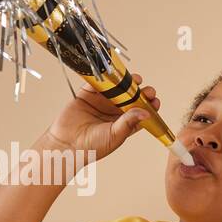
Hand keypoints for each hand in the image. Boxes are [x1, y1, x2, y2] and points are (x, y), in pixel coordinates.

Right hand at [41, 72, 157, 172]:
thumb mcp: (115, 135)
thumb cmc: (93, 147)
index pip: (141, 112)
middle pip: (131, 98)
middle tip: (147, 90)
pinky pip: (97, 83)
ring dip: (127, 83)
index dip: (149, 106)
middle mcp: (115, 112)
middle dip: (141, 93)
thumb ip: (129, 122)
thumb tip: (146, 113)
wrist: (67, 145)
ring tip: (136, 80)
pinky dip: (105, 77)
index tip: (155, 101)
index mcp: (124, 124)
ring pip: (117, 89)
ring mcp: (102, 102)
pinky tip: (114, 75)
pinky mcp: (88, 95)